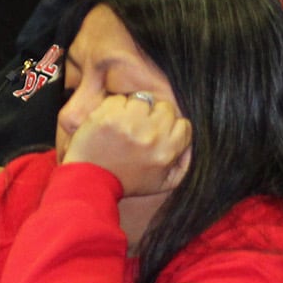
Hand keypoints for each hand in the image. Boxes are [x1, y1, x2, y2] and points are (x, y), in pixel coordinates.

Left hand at [62, 93, 191, 195]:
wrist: (90, 181)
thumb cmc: (128, 182)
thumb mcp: (163, 183)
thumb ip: (184, 165)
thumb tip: (192, 145)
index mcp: (167, 151)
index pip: (183, 124)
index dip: (171, 127)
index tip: (159, 133)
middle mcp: (151, 135)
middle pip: (164, 107)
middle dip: (154, 115)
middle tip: (141, 127)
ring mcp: (128, 123)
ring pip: (142, 100)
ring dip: (134, 109)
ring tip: (125, 125)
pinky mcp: (107, 116)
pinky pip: (119, 99)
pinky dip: (114, 107)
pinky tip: (110, 123)